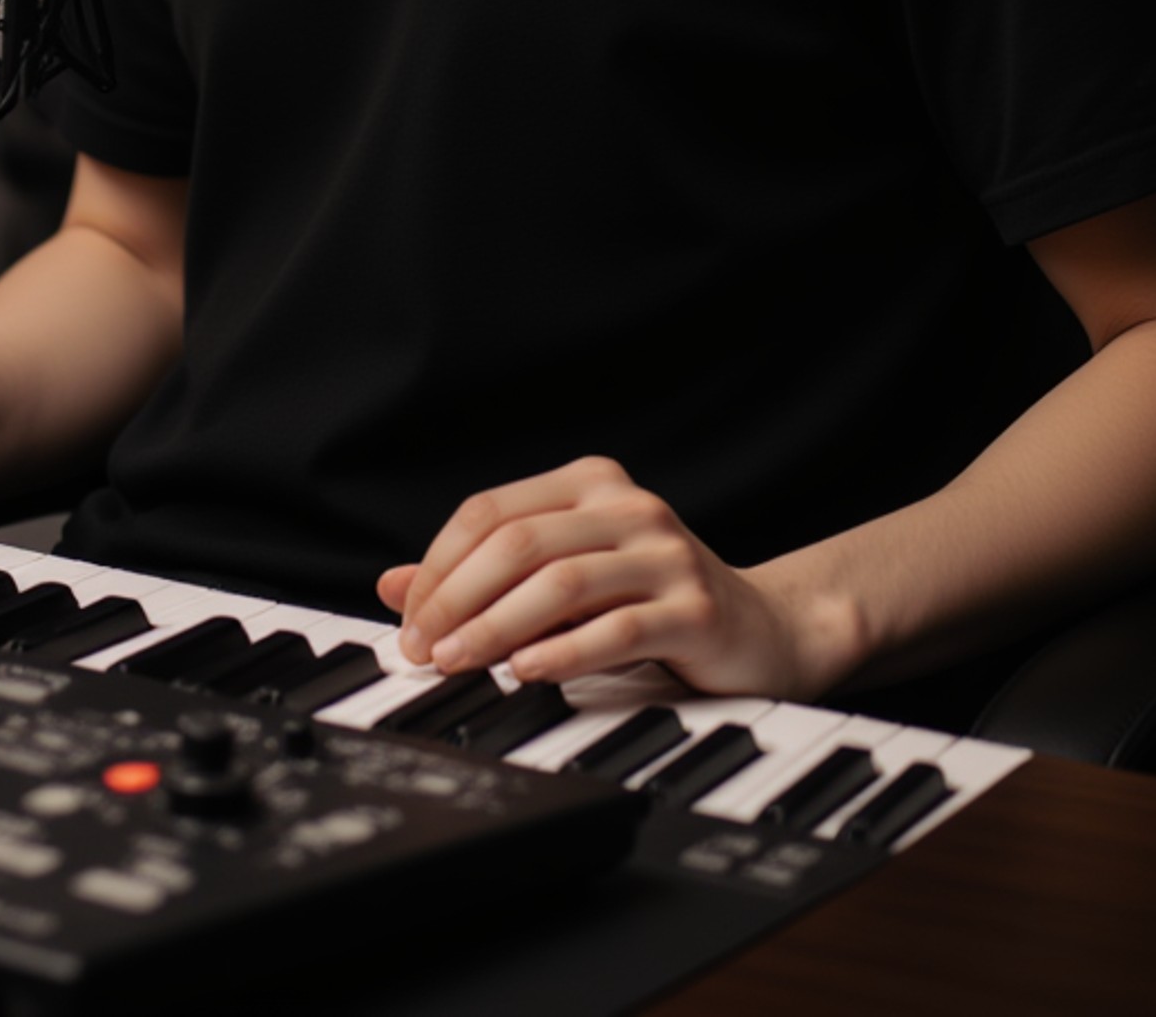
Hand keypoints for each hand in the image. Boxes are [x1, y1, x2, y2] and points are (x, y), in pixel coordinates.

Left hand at [376, 456, 848, 697]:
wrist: (764, 629)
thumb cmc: (653, 603)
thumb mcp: (565, 580)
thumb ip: (484, 578)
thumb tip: (391, 586)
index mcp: (590, 484)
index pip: (491, 511)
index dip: (439, 564)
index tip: (407, 616)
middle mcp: (628, 507)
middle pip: (518, 542)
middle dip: (457, 597)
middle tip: (422, 647)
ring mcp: (665, 554)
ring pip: (561, 583)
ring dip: (496, 627)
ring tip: (458, 661)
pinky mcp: (694, 608)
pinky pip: (615, 629)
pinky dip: (561, 652)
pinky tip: (524, 672)